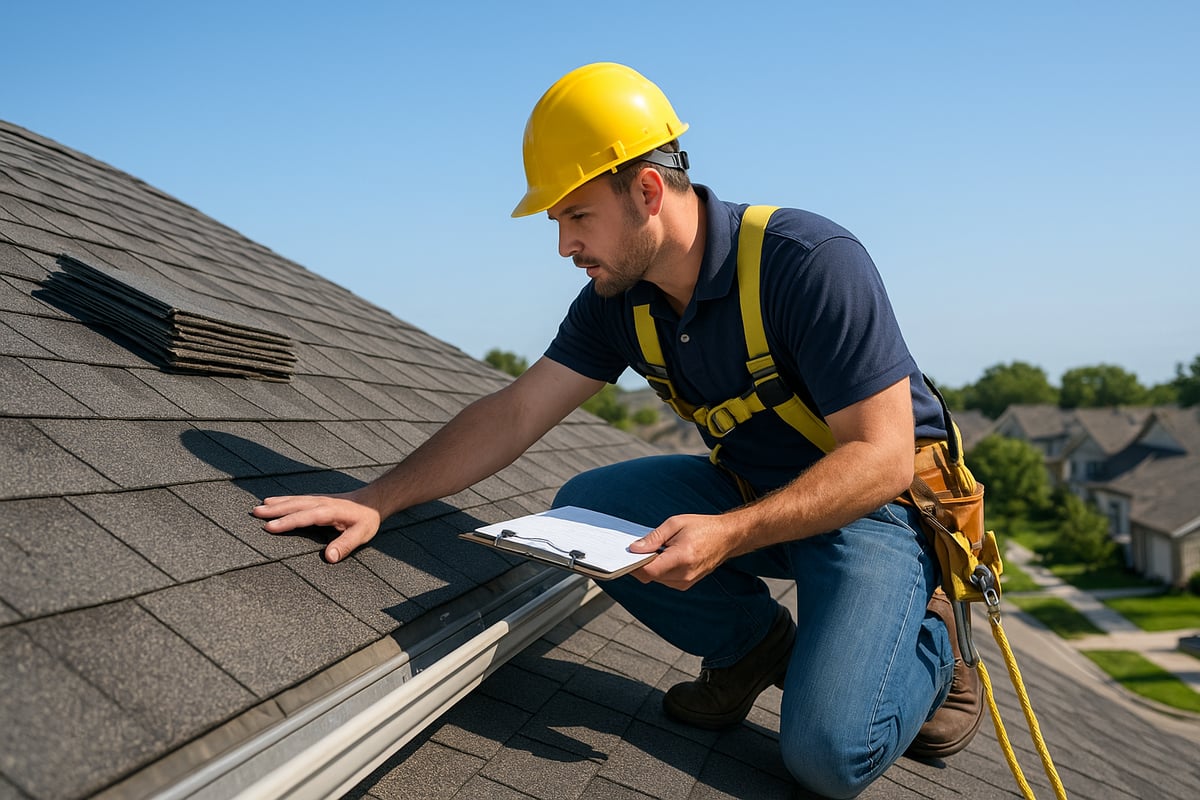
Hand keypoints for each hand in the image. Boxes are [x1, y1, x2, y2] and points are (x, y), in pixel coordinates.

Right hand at [252, 490, 381, 562]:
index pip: (304, 517)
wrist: (373, 501)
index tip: (269, 527)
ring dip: (276, 504)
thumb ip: (345, 545)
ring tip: (259, 507)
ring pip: (294, 500)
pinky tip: (274, 502)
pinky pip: (297, 499)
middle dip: (275, 510)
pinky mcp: (317, 499)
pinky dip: (284, 500)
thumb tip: (329, 558)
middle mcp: (321, 503)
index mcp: (329, 511)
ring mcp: (318, 499)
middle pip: (294, 506)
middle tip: (255, 513)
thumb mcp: (361, 534)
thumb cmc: (367, 519)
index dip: (287, 522)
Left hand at [627, 514, 737, 590]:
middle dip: (640, 564)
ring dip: (650, 567)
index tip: (626, 554)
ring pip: (656, 579)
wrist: (727, 537)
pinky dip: (659, 570)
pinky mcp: (686, 584)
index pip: (649, 570)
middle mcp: (684, 575)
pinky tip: (664, 556)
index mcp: (682, 558)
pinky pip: (664, 580)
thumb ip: (654, 538)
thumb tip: (634, 548)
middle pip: (650, 576)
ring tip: (656, 549)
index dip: (634, 564)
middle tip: (637, 548)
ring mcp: (686, 582)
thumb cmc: (702, 527)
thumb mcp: (675, 524)